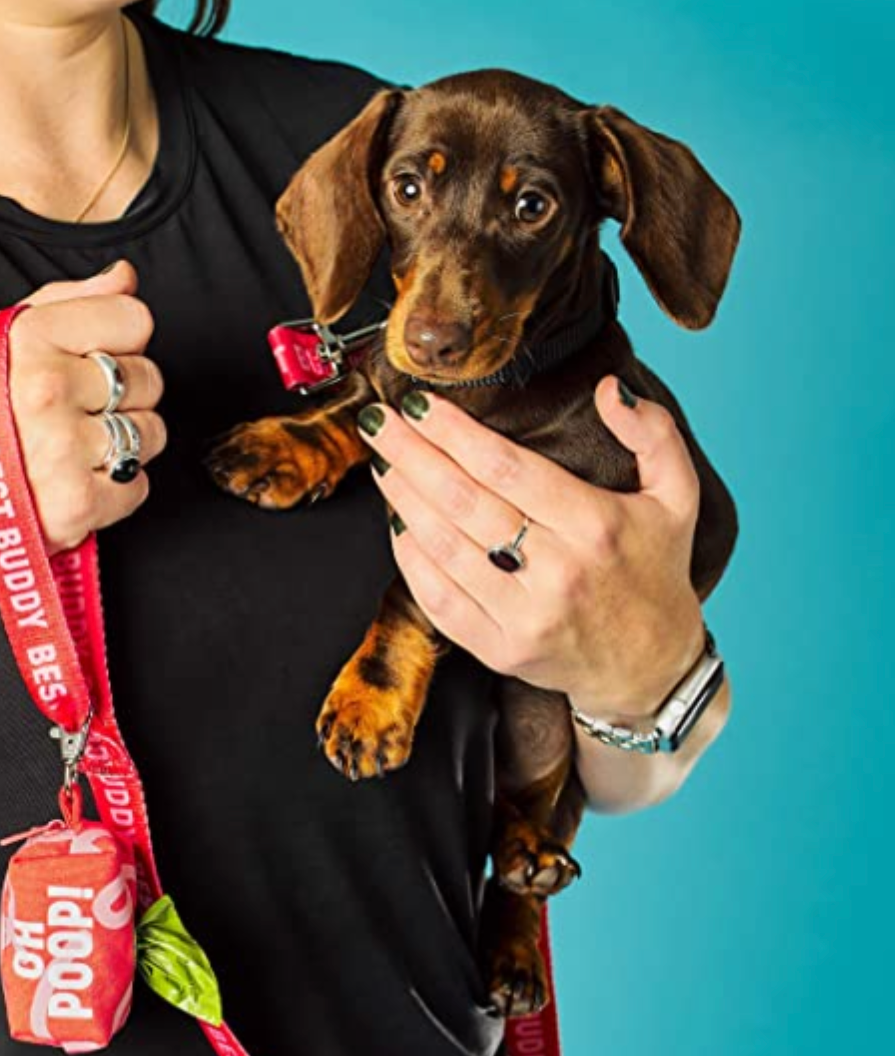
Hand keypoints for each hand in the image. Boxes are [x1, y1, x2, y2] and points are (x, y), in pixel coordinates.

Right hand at [0, 260, 165, 618]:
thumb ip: (64, 305)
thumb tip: (124, 278)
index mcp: (27, 340)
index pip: (134, 320)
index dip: (118, 342)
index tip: (90, 361)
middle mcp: (47, 389)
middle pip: (148, 377)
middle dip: (120, 397)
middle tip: (72, 415)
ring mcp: (64, 449)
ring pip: (151, 433)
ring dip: (123, 446)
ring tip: (71, 451)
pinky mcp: (78, 505)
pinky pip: (139, 486)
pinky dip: (115, 492)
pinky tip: (71, 485)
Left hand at [357, 376, 705, 721]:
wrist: (651, 667)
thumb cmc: (655, 570)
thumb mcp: (678, 496)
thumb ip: (653, 434)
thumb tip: (609, 388)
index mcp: (596, 526)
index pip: (505, 467)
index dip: (454, 432)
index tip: (420, 404)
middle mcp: (558, 573)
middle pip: (463, 501)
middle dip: (412, 454)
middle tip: (377, 421)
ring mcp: (524, 617)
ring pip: (444, 548)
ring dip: (403, 500)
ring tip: (382, 462)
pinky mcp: (500, 650)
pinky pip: (439, 600)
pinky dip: (410, 560)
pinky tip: (395, 524)